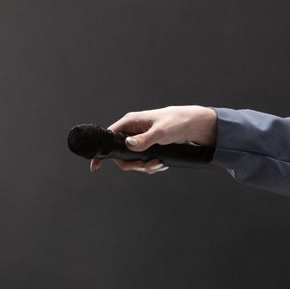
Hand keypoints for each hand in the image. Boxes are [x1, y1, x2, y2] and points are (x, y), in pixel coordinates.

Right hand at [88, 105, 216, 172]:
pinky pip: (142, 159)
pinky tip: (160, 164)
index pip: (109, 137)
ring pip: (132, 159)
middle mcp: (132, 130)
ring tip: (158, 164)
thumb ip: (145, 139)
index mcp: (130, 122)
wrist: (193, 124)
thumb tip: (129, 144)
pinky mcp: (148, 145)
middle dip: (133, 164)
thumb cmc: (177, 121)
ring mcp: (140, 138)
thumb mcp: (161, 131)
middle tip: (147, 166)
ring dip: (144, 166)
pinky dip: (150, 165)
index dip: (102, 152)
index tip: (96, 167)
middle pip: (120, 154)